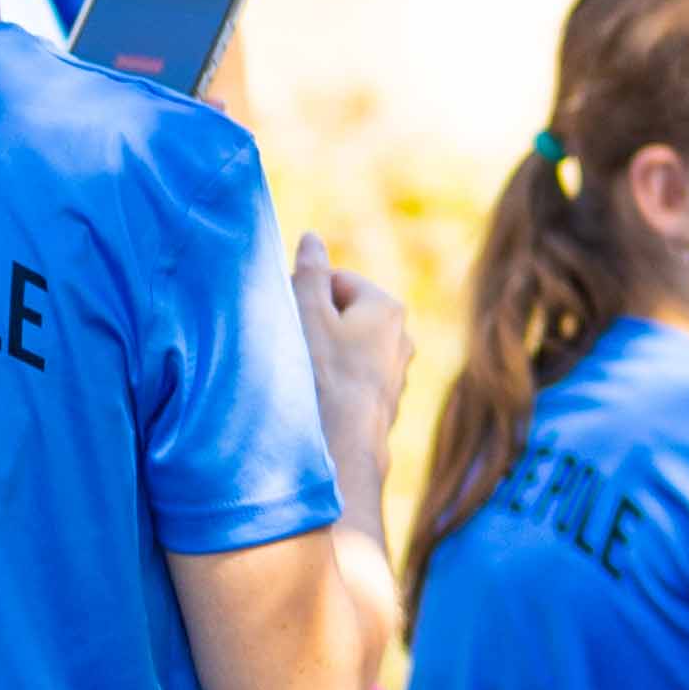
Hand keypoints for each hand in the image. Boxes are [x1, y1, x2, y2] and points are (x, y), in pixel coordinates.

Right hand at [297, 232, 411, 496]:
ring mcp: (395, 373)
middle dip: (313, 326)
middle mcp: (401, 338)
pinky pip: (349, 380)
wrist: (343, 451)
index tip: (287, 319)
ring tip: (301, 378)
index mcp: (388, 308)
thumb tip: (312, 238)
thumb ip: (308, 274)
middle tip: (291, 350)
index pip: (336, 282)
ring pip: (345, 350)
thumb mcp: (306, 315)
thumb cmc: (321, 376)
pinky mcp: (383, 404)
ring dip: (320, 356)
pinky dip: (330, 384)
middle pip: (342, 315)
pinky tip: (315, 401)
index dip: (304, 295)